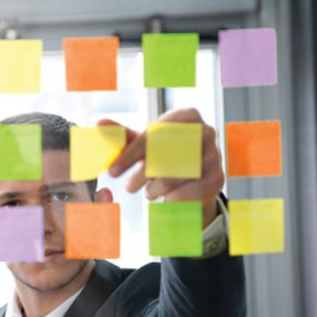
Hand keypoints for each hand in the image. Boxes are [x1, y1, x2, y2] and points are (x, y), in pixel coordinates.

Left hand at [97, 108, 224, 227]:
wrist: (194, 175)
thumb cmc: (164, 153)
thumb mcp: (143, 143)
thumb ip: (122, 135)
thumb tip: (99, 125)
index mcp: (186, 116)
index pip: (154, 134)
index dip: (130, 154)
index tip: (112, 171)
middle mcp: (205, 131)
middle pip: (166, 154)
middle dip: (143, 174)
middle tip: (128, 187)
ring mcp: (214, 155)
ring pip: (177, 174)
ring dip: (156, 188)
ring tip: (148, 192)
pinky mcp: (217, 177)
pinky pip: (191, 191)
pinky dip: (173, 198)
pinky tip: (165, 200)